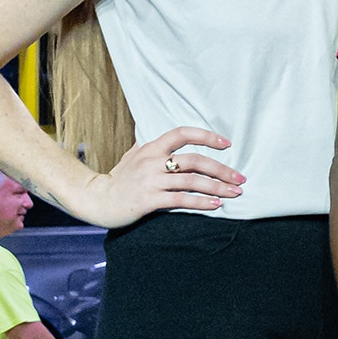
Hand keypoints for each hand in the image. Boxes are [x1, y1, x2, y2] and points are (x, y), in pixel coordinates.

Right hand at [70, 124, 241, 225]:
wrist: (97, 200)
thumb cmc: (118, 179)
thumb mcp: (132, 156)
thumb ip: (149, 145)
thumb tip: (162, 134)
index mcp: (151, 148)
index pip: (182, 133)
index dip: (206, 136)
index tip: (226, 143)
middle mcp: (152, 161)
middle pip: (194, 160)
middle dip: (221, 169)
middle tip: (239, 178)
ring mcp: (150, 181)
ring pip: (191, 181)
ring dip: (216, 187)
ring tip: (234, 193)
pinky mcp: (149, 200)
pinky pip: (180, 200)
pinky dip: (200, 202)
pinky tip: (215, 205)